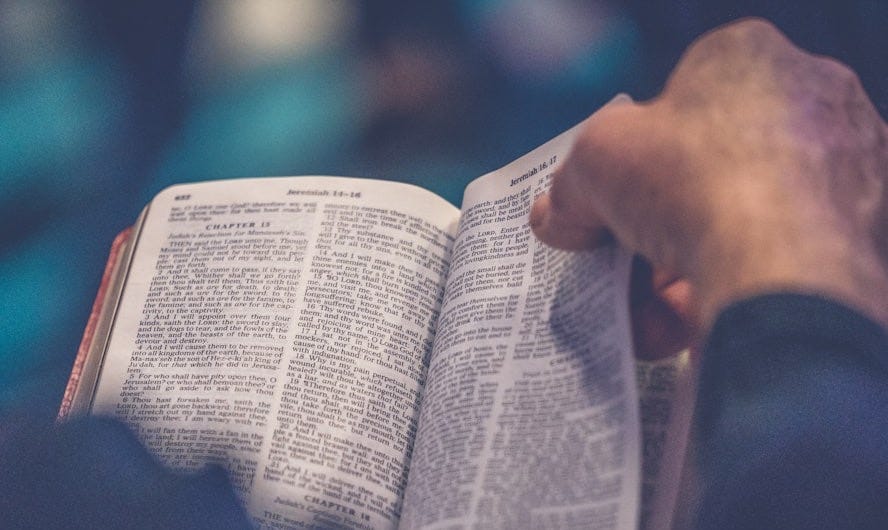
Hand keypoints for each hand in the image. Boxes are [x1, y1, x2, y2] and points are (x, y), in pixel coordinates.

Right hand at [531, 18, 887, 339]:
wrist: (779, 271)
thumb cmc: (690, 181)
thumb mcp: (593, 161)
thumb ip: (570, 185)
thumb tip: (557, 217)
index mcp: (750, 62)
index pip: (680, 98)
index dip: (633, 150)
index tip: (606, 193)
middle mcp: (808, 109)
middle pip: (706, 171)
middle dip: (652, 222)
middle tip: (617, 257)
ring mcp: (838, 178)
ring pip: (735, 229)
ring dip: (672, 273)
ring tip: (634, 310)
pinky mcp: (854, 244)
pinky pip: (765, 273)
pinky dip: (713, 300)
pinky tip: (664, 332)